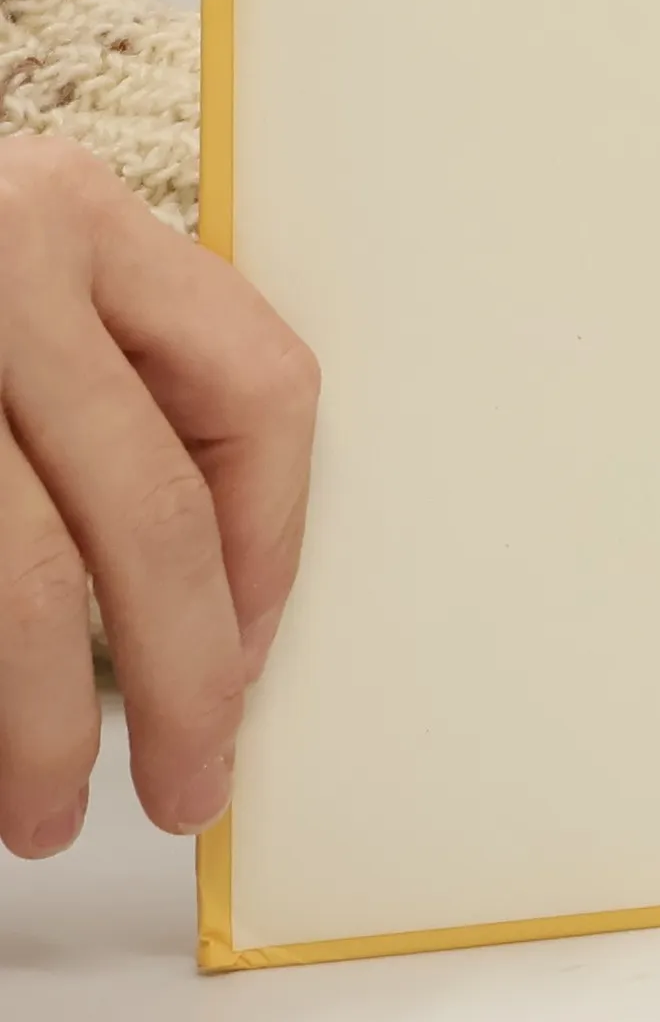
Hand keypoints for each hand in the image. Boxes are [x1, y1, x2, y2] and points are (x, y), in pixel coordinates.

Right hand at [0, 136, 318, 858]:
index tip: (248, 646)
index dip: (273, 540)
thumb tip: (214, 598)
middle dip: (188, 678)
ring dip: (46, 727)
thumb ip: (104, 379)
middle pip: (152, 511)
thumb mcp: (10, 272)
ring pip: (27, 582)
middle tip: (192, 781)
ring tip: (47, 809)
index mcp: (69, 212)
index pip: (258, 390)